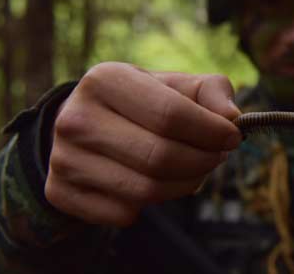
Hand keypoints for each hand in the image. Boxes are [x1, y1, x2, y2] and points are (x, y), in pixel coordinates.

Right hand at [45, 62, 241, 226]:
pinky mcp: (60, 192)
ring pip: (144, 190)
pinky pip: (123, 214)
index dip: (211, 131)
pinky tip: (157, 183)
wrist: (87, 126)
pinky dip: (152, 205)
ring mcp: (63, 158)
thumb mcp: (177, 85)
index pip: (170, 114)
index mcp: (105, 79)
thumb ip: (211, 92)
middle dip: (203, 161)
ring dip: (185, 185)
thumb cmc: (144, 104)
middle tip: (218, 156)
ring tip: (195, 169)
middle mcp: (76, 118)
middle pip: (160, 157)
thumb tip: (232, 118)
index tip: (233, 137)